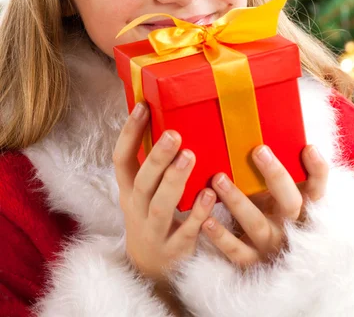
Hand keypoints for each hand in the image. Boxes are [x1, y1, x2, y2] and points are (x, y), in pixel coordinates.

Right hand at [113, 102, 216, 282]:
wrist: (149, 269)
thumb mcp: (144, 191)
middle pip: (142, 182)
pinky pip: (186, 232)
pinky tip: (210, 194)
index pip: (121, 159)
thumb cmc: (152, 215)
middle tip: (175, 134)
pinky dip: (198, 213)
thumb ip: (153, 164)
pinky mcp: (174, 251)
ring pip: (161, 207)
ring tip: (190, 156)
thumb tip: (167, 117)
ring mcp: (154, 232)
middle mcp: (137, 210)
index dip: (130, 133)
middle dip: (157, 158)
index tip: (143, 106)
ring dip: (174, 181)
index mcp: (129, 190)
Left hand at [201, 144, 328, 266]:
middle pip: (290, 202)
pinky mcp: (252, 263)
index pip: (318, 187)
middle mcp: (291, 226)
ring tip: (218, 178)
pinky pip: (237, 251)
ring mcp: (272, 245)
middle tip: (258, 150)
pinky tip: (206, 220)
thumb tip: (256, 131)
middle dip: (276, 176)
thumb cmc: (269, 214)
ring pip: (257, 224)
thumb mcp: (277, 195)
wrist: (266, 260)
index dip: (317, 170)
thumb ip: (274, 173)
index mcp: (303, 207)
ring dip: (237, 201)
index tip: (308, 147)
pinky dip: (221, 237)